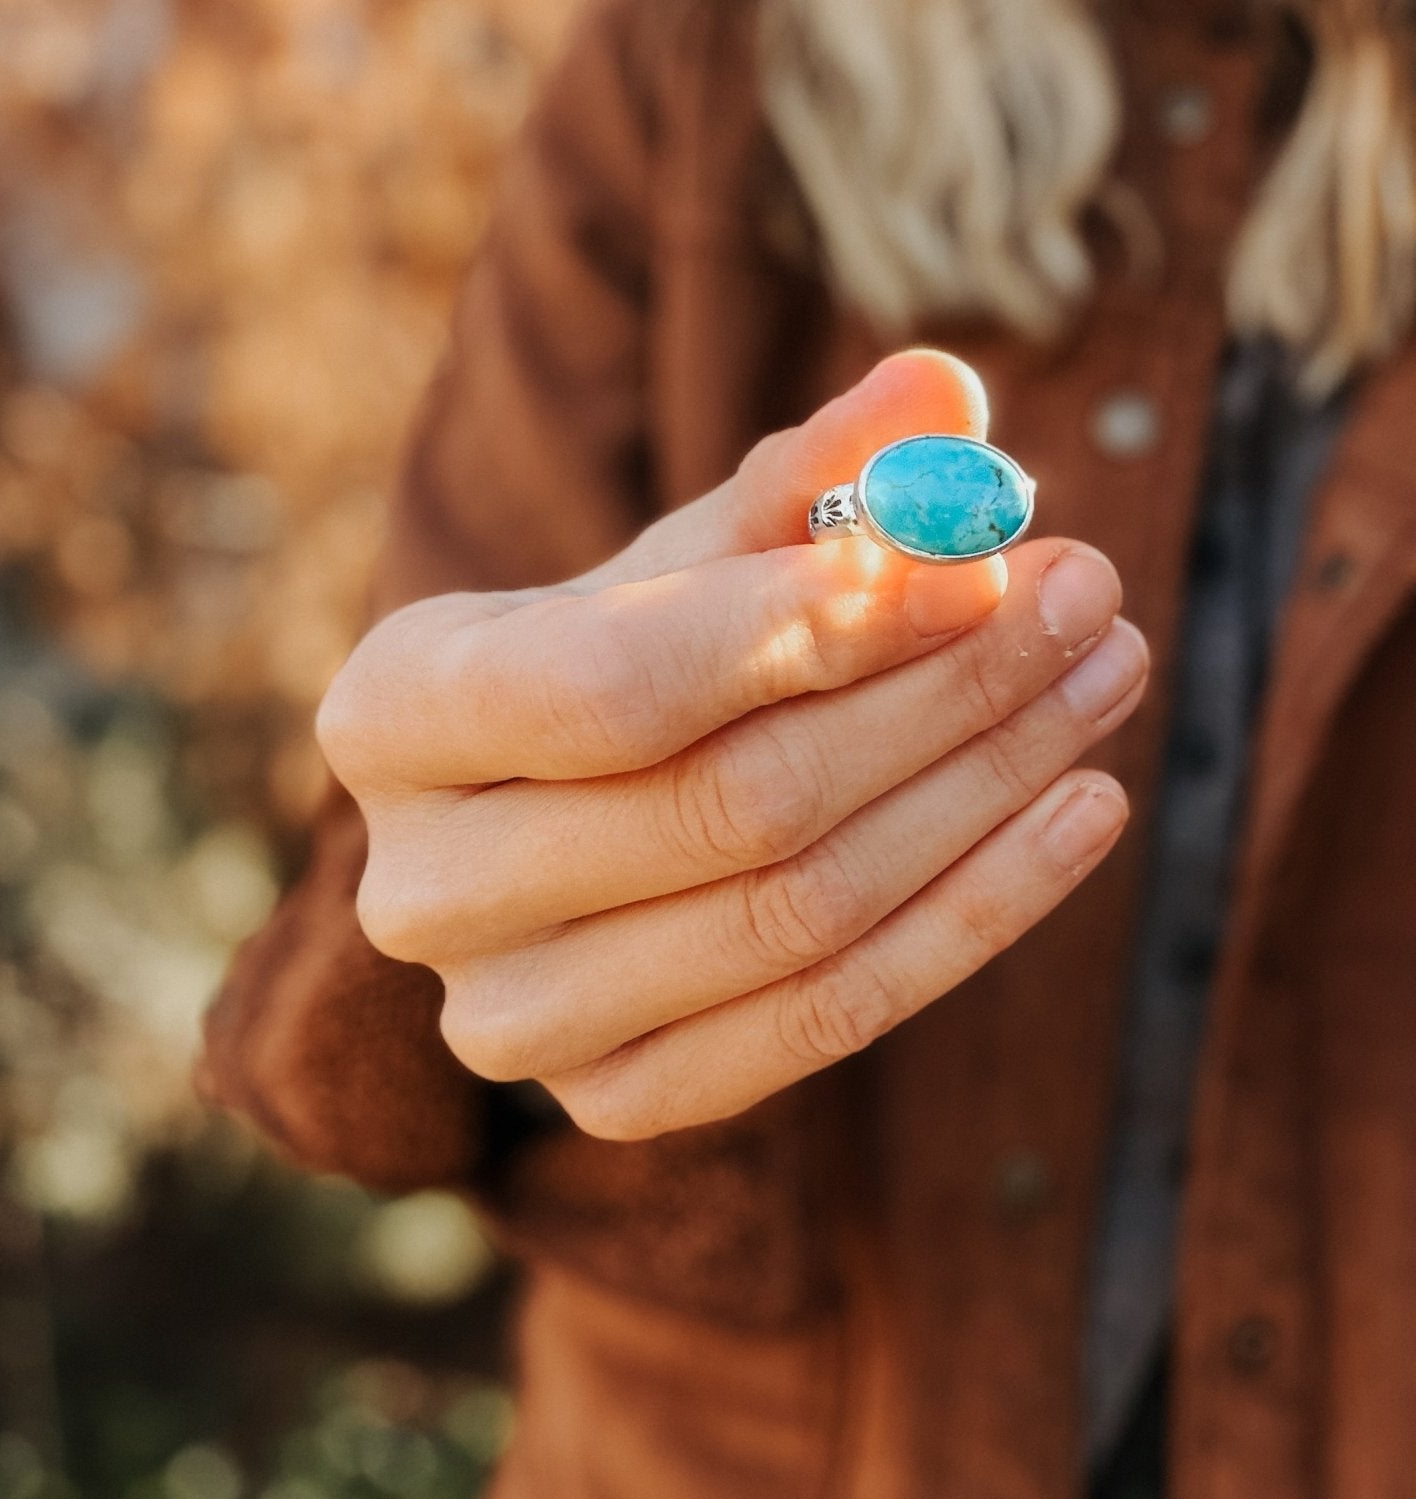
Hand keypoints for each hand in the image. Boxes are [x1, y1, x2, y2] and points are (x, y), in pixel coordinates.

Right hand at [318, 350, 1148, 1139]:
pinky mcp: (614, 1101)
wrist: (548, 827)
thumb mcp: (682, 556)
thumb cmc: (616, 655)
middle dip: (938, 694)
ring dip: (985, 789)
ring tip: (1105, 674)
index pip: (610, 683)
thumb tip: (942, 397)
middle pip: (730, 804)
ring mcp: (511, 1019)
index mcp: (393, 713)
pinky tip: (1081, 810)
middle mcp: (419, 888)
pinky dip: (976, 914)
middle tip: (1087, 597)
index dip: (801, 627)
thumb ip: (801, 478)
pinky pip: (831, 1018)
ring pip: (800, 915)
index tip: (977, 559)